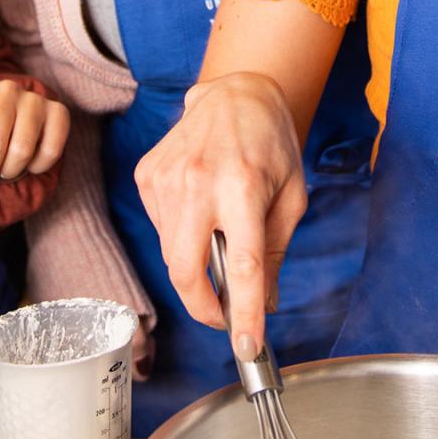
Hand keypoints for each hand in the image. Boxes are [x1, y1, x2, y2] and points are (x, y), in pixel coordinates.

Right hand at [133, 72, 306, 363]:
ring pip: (170, 254)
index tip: (248, 346)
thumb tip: (264, 305)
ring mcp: (166, 177)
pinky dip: (180, 236)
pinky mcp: (147, 174)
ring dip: (195, 266)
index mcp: (244, 186)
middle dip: (203, 307)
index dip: (244, 312)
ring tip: (219, 236)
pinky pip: (161, 229)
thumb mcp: (291, 197)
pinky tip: (200, 208)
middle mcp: (199, 181)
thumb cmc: (271, 144)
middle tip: (224, 316)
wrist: (235, 92)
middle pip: (185, 270)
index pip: (242, 264)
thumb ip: (274, 253)